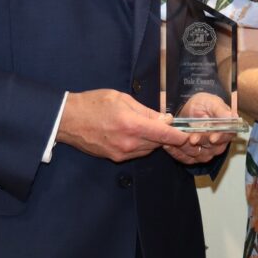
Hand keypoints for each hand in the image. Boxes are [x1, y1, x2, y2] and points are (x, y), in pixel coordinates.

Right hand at [59, 88, 188, 161]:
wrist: (68, 120)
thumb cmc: (93, 104)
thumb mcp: (122, 99)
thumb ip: (146, 111)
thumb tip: (164, 120)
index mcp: (132, 125)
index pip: (164, 135)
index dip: (179, 136)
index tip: (189, 135)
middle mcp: (129, 143)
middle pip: (158, 143)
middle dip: (165, 135)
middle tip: (166, 125)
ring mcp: (122, 153)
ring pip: (148, 149)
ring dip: (153, 140)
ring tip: (146, 126)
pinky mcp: (115, 158)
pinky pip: (137, 153)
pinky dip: (142, 145)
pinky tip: (135, 134)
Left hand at [162, 92, 236, 163]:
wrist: (188, 108)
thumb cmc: (203, 104)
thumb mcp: (211, 102)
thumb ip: (220, 110)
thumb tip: (232, 117)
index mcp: (226, 129)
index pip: (227, 136)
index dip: (220, 138)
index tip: (212, 137)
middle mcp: (218, 143)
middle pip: (213, 148)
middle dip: (201, 143)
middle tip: (191, 138)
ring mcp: (206, 151)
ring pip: (199, 155)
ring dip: (187, 149)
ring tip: (177, 140)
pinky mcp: (193, 155)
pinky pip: (186, 159)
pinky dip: (177, 153)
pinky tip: (169, 145)